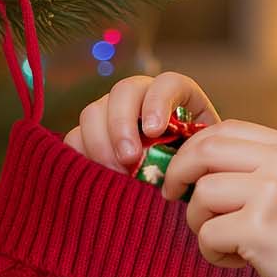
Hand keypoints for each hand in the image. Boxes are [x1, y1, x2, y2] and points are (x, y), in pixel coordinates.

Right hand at [62, 71, 220, 171]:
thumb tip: (174, 167)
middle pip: (123, 92)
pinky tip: (96, 175)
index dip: (157, 101)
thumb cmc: (196, 177)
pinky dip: (81, 155)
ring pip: (93, 112)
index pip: (166, 83)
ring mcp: (112, 115)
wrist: (180, 193)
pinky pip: (74, 137)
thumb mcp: (202, 163)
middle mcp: (141, 99)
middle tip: (129, 159)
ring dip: (100, 143)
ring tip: (115, 173)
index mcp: (177, 98)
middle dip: (122, 125)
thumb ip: (192, 156)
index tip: (155, 131)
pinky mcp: (90, 137)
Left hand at [157, 119, 276, 276]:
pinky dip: (213, 254)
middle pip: (205, 151)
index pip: (228, 130)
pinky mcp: (259, 229)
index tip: (184, 171)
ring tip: (228, 245)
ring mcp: (272, 194)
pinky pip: (207, 234)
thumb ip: (265, 171)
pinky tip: (240, 264)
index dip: (194, 147)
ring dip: (201, 224)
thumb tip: (202, 169)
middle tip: (172, 196)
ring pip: (202, 194)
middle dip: (179, 173)